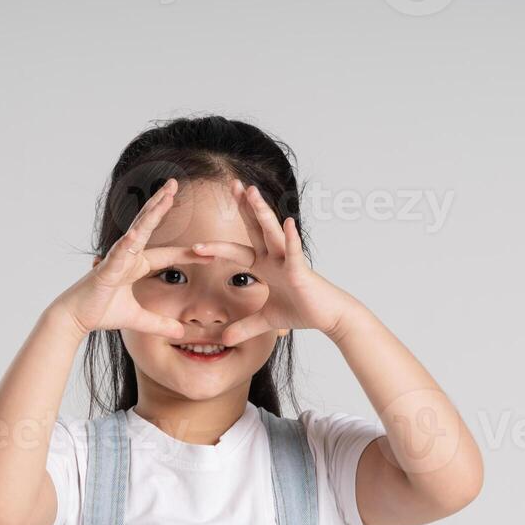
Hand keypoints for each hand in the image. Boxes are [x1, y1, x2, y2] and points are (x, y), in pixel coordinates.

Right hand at [55, 178, 207, 339]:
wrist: (76, 318)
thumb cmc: (101, 312)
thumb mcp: (138, 320)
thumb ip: (159, 324)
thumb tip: (179, 333)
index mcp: (136, 264)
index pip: (167, 255)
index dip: (189, 253)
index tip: (210, 251)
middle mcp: (127, 256)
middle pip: (148, 226)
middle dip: (162, 204)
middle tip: (175, 184)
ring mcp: (116, 259)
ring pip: (137, 230)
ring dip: (151, 212)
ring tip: (165, 195)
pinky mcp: (106, 269)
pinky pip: (119, 253)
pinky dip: (128, 242)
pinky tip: (137, 232)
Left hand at [195, 179, 361, 346]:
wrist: (329, 317)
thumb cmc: (301, 311)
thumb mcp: (266, 321)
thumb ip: (245, 327)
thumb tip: (225, 340)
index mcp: (265, 265)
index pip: (237, 250)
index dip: (217, 247)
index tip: (195, 245)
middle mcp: (275, 257)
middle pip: (256, 228)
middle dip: (244, 206)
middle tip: (232, 184)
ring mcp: (288, 261)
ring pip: (271, 233)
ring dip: (261, 213)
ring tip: (251, 193)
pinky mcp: (301, 271)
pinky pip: (294, 253)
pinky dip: (290, 239)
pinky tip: (287, 223)